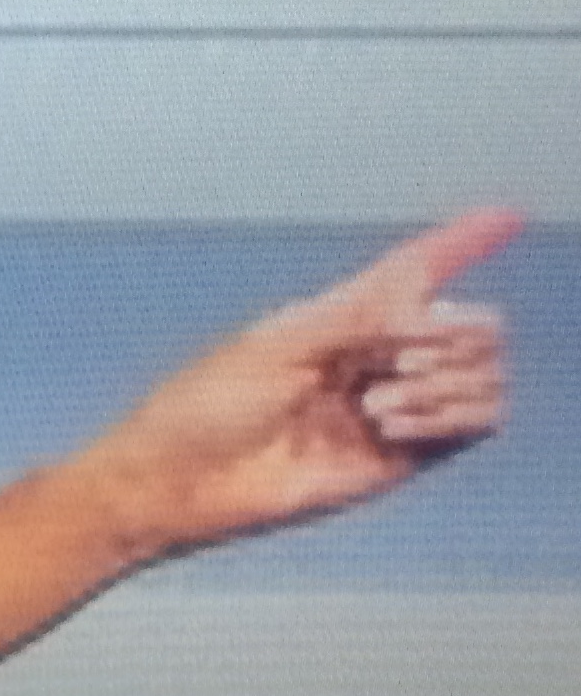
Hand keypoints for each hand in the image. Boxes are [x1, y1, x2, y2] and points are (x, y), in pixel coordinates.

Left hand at [64, 209, 519, 566]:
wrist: (188, 480)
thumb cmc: (204, 407)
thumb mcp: (273, 346)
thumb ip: (353, 320)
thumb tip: (424, 309)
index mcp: (338, 317)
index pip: (413, 272)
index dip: (461, 242)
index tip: (507, 215)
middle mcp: (375, 357)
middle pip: (470, 327)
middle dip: (452, 334)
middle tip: (397, 358)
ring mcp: (394, 406)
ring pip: (481, 378)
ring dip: (443, 385)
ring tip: (375, 405)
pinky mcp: (404, 458)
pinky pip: (470, 427)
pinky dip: (446, 417)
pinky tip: (390, 424)